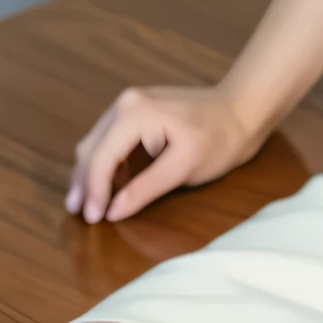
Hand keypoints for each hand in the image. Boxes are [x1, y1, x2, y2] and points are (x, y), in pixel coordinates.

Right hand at [65, 84, 259, 224]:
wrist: (243, 108)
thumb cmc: (221, 137)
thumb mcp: (185, 167)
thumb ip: (146, 188)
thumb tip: (112, 211)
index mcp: (135, 113)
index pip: (101, 158)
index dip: (94, 191)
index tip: (92, 219)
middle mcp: (125, 103)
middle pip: (92, 148)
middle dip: (84, 183)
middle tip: (79, 214)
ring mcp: (129, 103)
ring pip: (96, 142)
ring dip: (89, 173)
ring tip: (84, 203)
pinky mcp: (137, 110)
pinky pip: (110, 138)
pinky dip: (103, 161)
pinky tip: (103, 183)